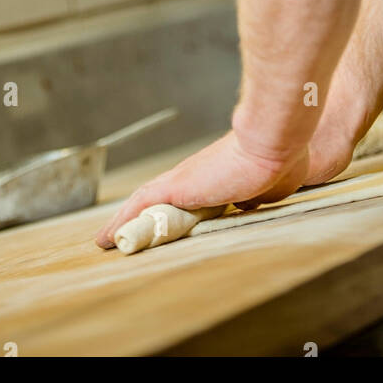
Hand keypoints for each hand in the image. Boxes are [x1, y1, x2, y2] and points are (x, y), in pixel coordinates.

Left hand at [94, 129, 312, 248]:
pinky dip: (121, 222)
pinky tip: (107, 238)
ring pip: (141, 203)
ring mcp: (182, 179)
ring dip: (122, 221)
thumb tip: (248, 202)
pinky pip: (140, 207)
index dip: (166, 209)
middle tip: (117, 233)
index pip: (182, 196)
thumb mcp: (267, 187)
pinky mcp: (176, 186)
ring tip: (103, 239)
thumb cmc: (279, 160)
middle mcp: (193, 176)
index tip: (155, 221)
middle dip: (135, 217)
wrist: (271, 142)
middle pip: (154, 199)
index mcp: (214, 177)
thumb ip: (255, 195)